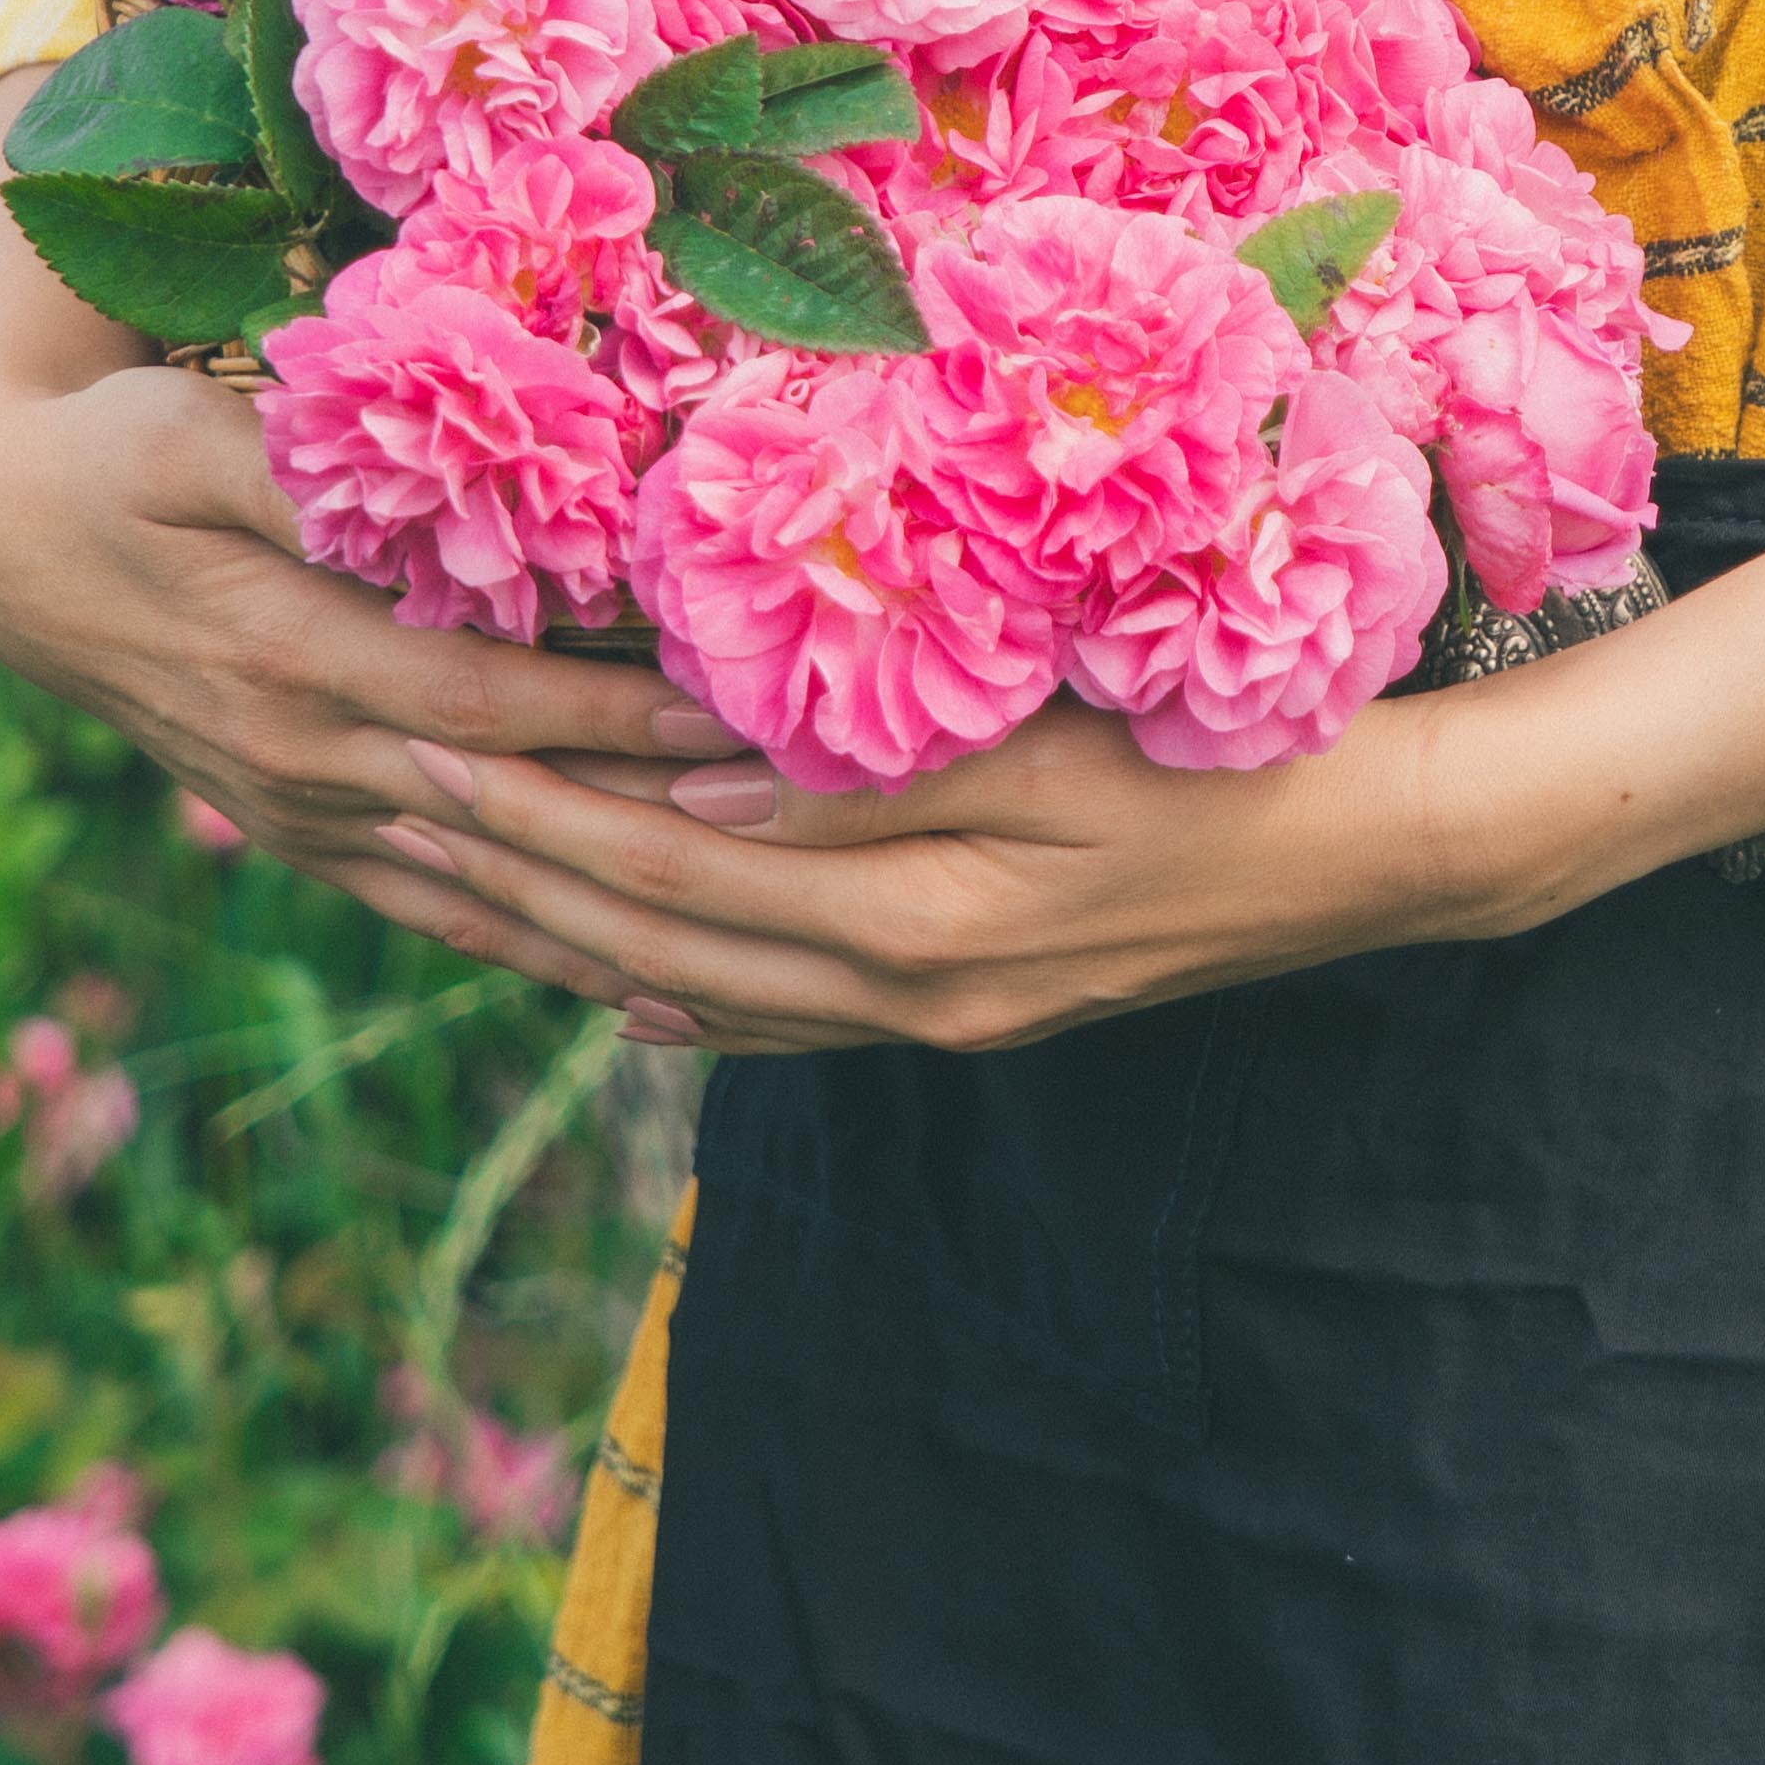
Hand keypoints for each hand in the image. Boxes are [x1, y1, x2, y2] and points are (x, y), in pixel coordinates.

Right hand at [0, 82, 748, 981]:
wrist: (10, 545)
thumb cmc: (119, 454)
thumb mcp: (198, 437)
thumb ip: (313, 475)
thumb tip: (425, 487)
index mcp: (295, 659)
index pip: (496, 705)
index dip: (619, 720)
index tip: (742, 717)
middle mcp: (307, 760)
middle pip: (516, 811)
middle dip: (658, 821)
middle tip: (799, 825)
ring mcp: (302, 813)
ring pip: (485, 886)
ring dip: (615, 907)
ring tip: (758, 925)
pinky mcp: (301, 832)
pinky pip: (435, 908)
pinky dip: (533, 941)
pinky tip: (636, 974)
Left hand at [386, 673, 1499, 1054]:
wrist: (1385, 851)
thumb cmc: (1233, 757)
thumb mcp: (1055, 745)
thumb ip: (872, 773)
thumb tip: (689, 793)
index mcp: (915, 920)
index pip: (664, 877)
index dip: (529, 817)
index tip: (411, 746)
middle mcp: (911, 992)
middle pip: (657, 950)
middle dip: (510, 876)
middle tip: (379, 796)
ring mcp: (945, 1014)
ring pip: (707, 995)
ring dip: (572, 938)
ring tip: (458, 876)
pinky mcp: (982, 1009)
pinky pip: (794, 1020)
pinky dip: (689, 999)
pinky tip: (624, 987)